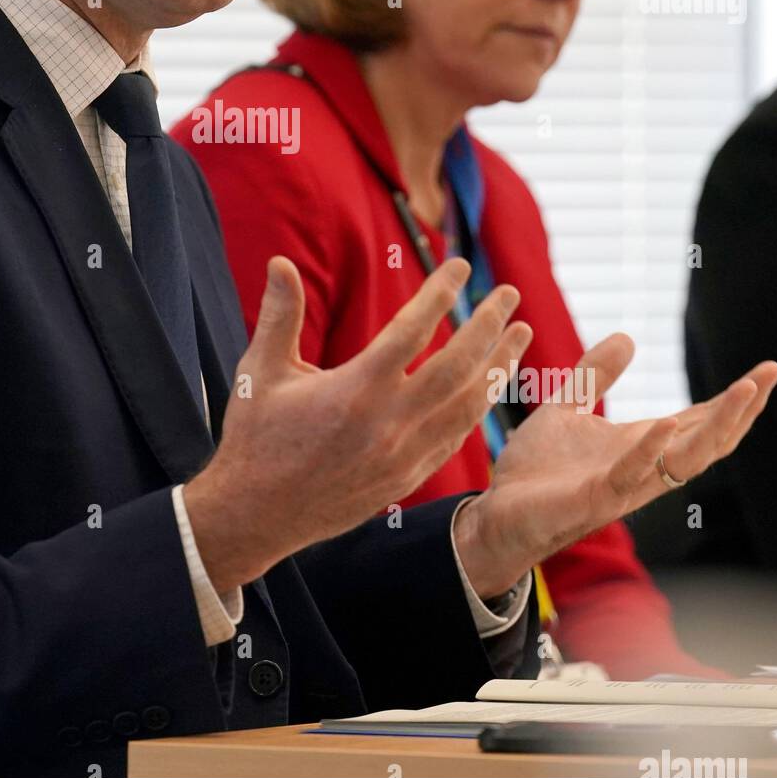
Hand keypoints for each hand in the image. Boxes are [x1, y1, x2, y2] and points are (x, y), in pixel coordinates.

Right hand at [183, 254, 531, 592]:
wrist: (257, 515)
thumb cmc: (256, 437)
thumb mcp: (260, 371)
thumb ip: (280, 315)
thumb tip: (281, 261)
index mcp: (354, 390)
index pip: (411, 330)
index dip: (439, 293)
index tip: (460, 265)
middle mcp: (388, 423)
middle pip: (457, 367)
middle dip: (489, 326)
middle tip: (509, 294)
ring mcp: (403, 455)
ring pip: (468, 406)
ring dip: (498, 367)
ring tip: (520, 335)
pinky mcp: (407, 477)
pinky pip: (456, 438)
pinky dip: (477, 408)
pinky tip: (489, 386)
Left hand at [454, 334, 776, 596]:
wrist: (497, 511)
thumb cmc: (537, 469)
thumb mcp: (567, 408)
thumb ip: (596, 375)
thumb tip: (630, 336)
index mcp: (640, 447)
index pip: (700, 422)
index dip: (733, 400)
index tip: (766, 370)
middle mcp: (642, 469)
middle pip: (708, 442)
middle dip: (741, 410)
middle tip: (768, 375)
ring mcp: (622, 487)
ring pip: (683, 461)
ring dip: (716, 427)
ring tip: (743, 391)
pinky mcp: (592, 500)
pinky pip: (628, 477)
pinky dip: (649, 451)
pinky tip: (666, 425)